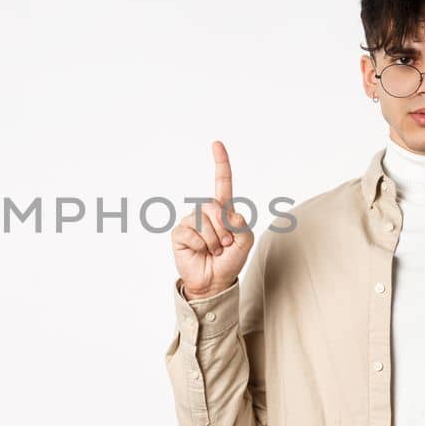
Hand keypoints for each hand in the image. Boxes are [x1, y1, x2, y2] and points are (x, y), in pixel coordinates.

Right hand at [172, 140, 255, 299]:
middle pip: (215, 207)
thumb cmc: (229, 260)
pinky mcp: (179, 233)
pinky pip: (192, 233)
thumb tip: (224, 213)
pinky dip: (200, 245)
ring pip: (205, 222)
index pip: (222, 182)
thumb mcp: (245, 242)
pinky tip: (199, 251)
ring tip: (213, 251)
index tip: (216, 143)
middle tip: (225, 246)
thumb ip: (241, 224)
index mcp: (223, 210)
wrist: (214, 281)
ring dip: (215, 241)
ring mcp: (190, 221)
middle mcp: (205, 212)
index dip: (220, 163)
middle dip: (225, 230)